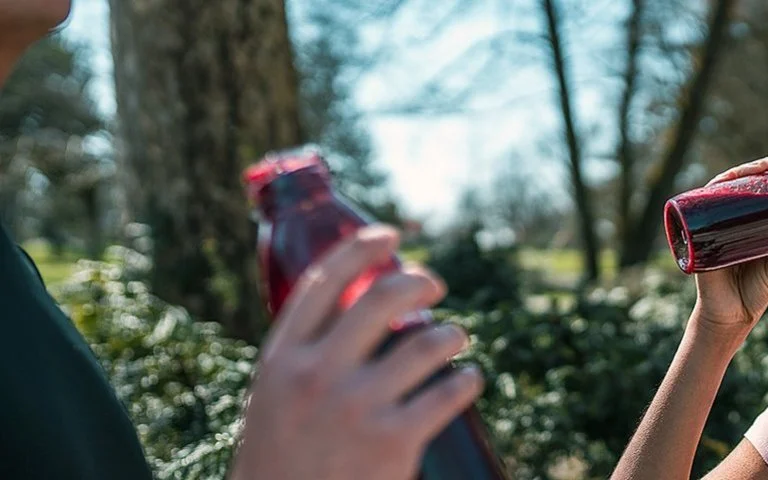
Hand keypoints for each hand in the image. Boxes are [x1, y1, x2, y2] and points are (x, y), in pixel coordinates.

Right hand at [229, 226, 481, 479]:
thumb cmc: (282, 460)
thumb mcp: (273, 400)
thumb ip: (302, 359)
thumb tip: (346, 314)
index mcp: (281, 359)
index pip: (323, 282)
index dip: (360, 248)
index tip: (388, 235)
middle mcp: (317, 375)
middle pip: (383, 297)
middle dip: (420, 281)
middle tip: (435, 287)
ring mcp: (357, 407)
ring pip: (426, 342)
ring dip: (451, 334)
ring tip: (455, 338)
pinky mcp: (395, 439)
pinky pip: (449, 393)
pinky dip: (467, 381)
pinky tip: (470, 380)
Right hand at [692, 149, 767, 338]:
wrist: (730, 318)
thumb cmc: (753, 293)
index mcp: (751, 222)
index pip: (762, 187)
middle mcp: (731, 218)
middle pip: (744, 181)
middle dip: (766, 165)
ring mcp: (714, 224)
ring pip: (724, 188)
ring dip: (742, 173)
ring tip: (765, 167)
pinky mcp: (699, 236)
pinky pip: (700, 209)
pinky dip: (708, 193)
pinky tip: (721, 182)